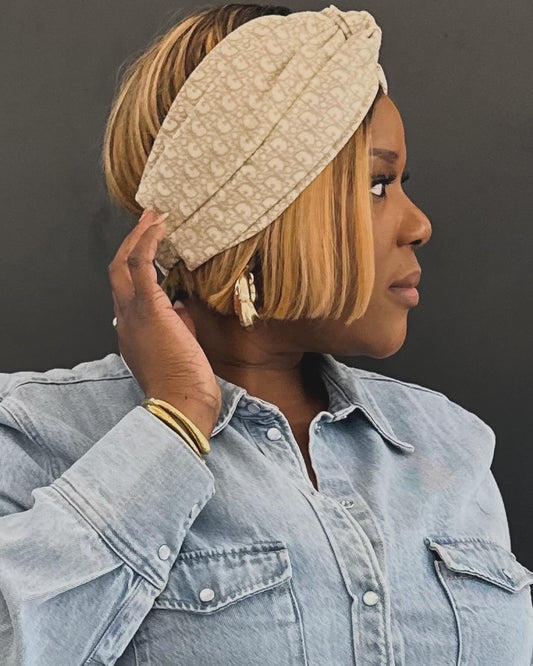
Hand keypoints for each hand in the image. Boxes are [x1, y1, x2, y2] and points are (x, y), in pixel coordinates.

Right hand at [108, 209, 221, 438]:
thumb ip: (176, 325)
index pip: (126, 292)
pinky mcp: (150, 308)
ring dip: (140, 237)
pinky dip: (148, 244)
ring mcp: (134, 313)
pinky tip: (160, 228)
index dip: (134, 267)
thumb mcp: (177, 348)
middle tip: (147, 222)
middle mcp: (126, 319)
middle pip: (118, 272)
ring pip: (125, 265)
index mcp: (131, 331)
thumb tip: (182, 306)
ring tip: (154, 218)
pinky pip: (142, 266)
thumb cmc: (183, 383)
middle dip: (132, 244)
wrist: (180, 403)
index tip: (148, 250)